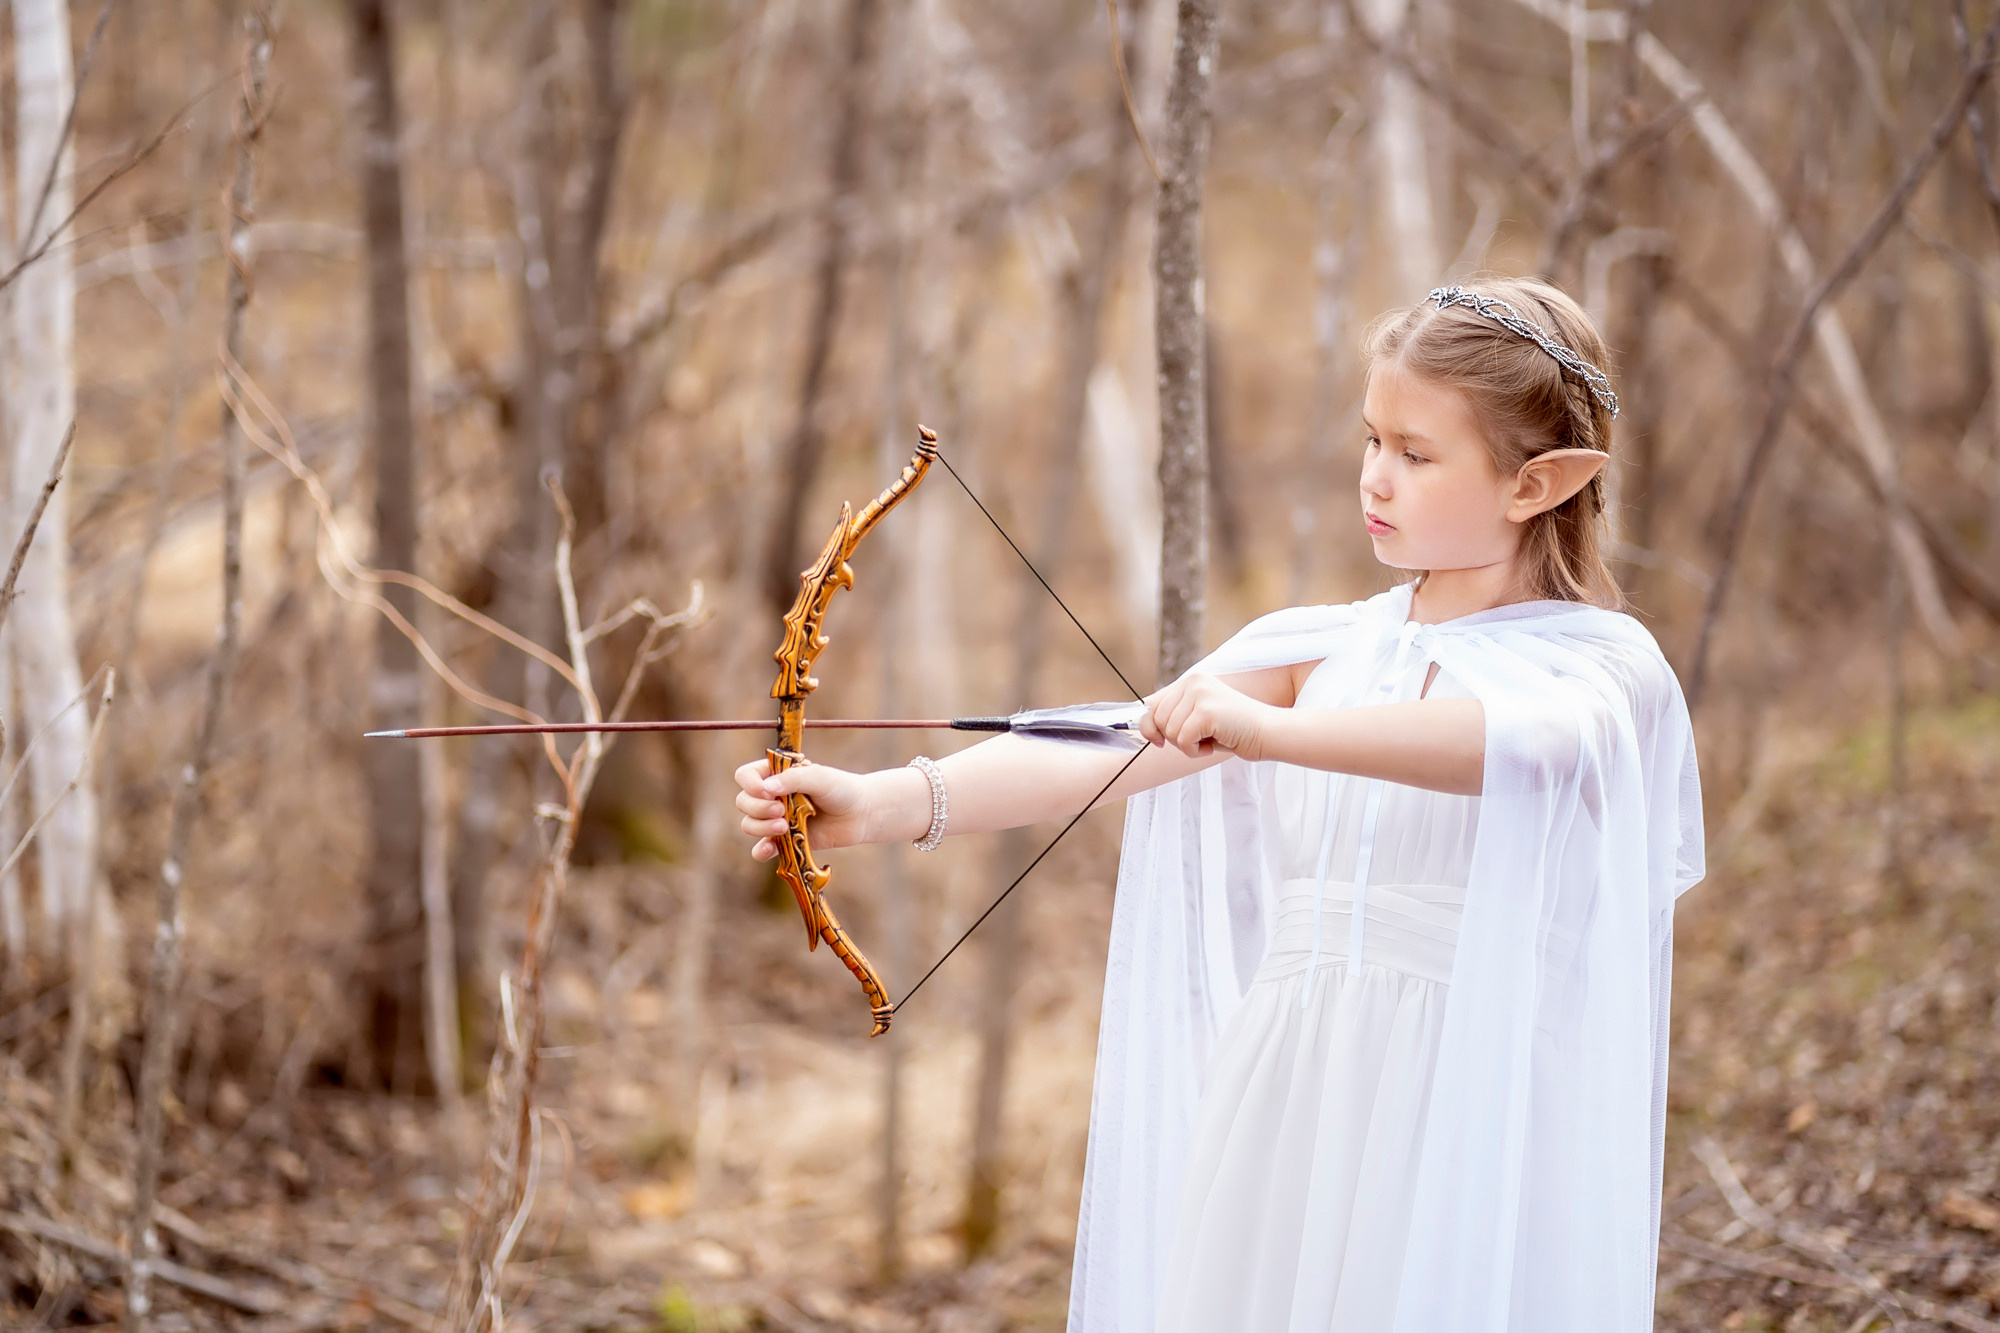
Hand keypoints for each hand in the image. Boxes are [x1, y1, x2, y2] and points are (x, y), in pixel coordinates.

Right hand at [734, 757, 872, 860]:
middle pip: (743, 802)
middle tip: (782, 811)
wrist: (860, 814)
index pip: (745, 776)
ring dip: (761, 827)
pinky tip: (768, 850)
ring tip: (784, 828)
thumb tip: (766, 788)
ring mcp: (776, 818)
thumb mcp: (820, 777)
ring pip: (749, 824)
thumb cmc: (841, 789)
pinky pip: (761, 849)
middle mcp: (772, 796)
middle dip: (758, 808)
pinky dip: (760, 851)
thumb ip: (794, 779)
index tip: (767, 791)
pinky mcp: (784, 840)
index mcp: (776, 774)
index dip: (750, 784)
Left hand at [1138, 671, 1275, 759]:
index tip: (1157, 741)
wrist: (1267, 733)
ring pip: (1170, 732)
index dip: (1148, 726)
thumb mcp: (1199, 717)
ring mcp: (1199, 694)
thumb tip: (1141, 724)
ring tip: (1211, 739)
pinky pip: (1183, 740)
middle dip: (1175, 738)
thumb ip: (1175, 714)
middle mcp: (1193, 682)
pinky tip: (1214, 744)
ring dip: (1188, 746)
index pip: (1152, 704)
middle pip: (1159, 720)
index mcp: (1191, 681)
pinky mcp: (1206, 711)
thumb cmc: (1233, 730)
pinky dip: (1195, 751)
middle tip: (1200, 739)